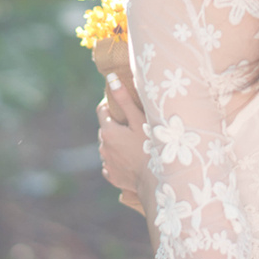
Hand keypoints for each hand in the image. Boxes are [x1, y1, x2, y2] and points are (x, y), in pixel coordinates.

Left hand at [97, 76, 147, 215]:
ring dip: (117, 143)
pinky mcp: (112, 177)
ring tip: (135, 143)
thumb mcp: (139, 120)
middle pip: (106, 129)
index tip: (123, 105)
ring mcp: (107, 164)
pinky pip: (112, 163)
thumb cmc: (151, 146)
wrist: (156, 180)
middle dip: (116, 125)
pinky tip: (132, 159)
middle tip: (134, 125)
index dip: (111, 105)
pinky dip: (119, 159)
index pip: (102, 110)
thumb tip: (111, 78)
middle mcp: (103, 147)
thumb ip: (124, 99)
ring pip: (108, 147)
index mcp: (108, 131)